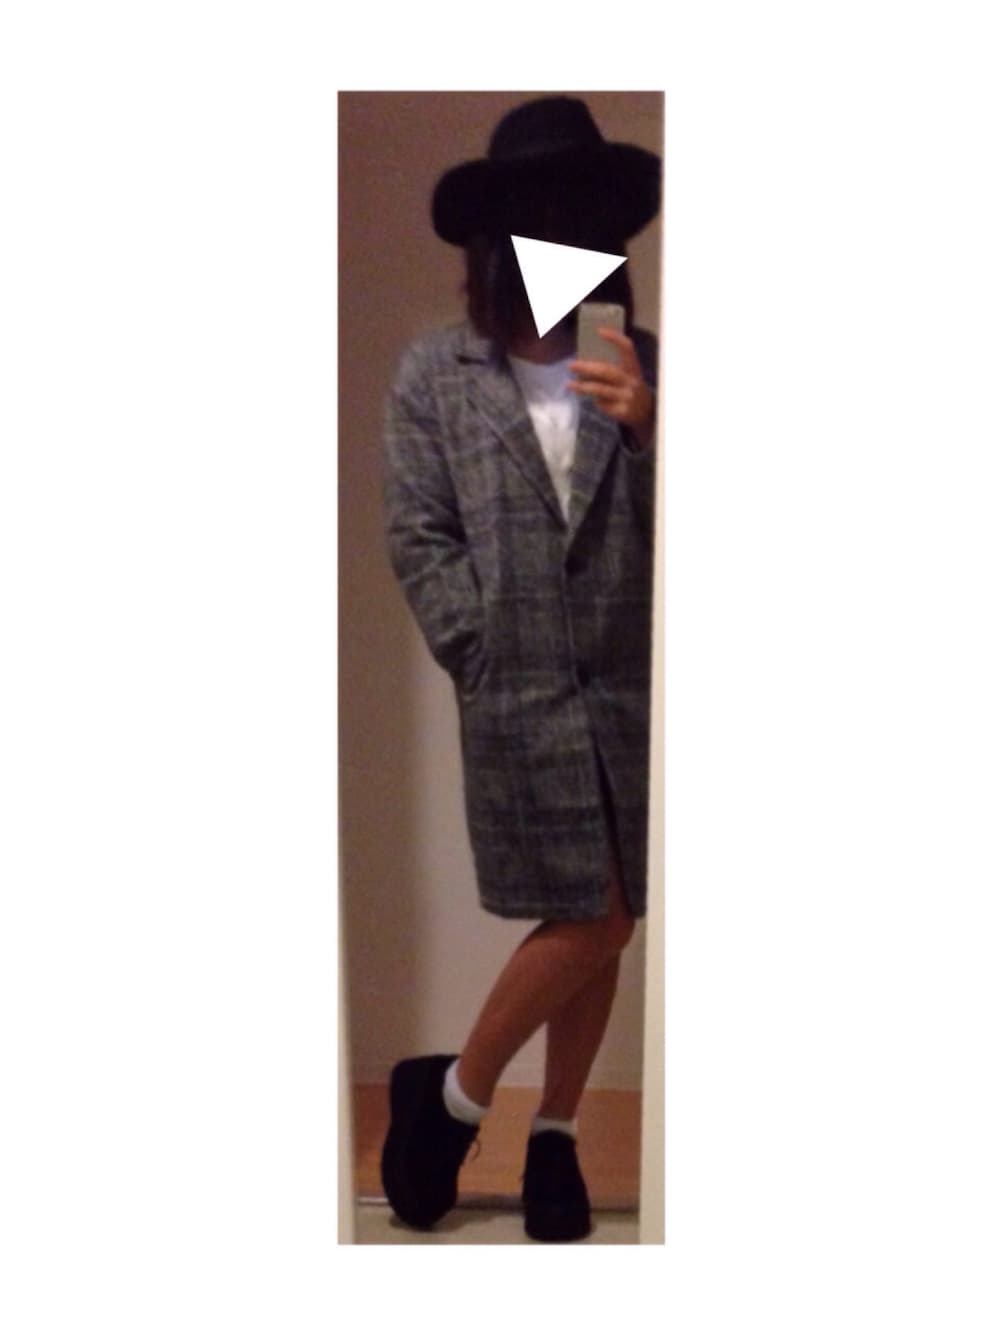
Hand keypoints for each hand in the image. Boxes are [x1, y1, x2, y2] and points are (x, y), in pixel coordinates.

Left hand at [568, 328, 654, 448]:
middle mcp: (632, 381)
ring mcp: (627, 396)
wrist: (645, 413)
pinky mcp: (621, 411)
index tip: (599, 331)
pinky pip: (601, 403)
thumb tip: (586, 361)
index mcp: (634, 367)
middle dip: (587, 367)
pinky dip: (594, 399)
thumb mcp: (628, 375)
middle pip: (607, 370)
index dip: (615, 338)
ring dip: (582, 386)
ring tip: (569, 384)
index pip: (627, 348)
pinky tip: (590, 398)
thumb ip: (613, 368)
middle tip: (571, 364)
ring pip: (600, 389)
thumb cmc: (629, 388)